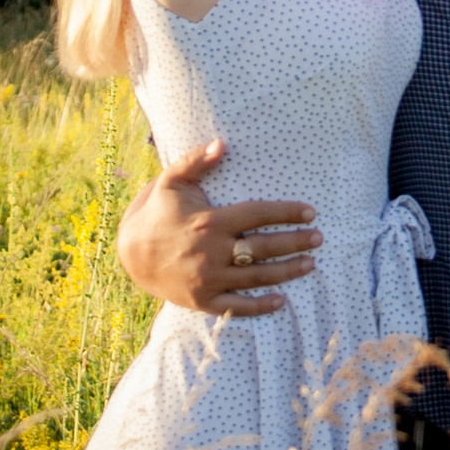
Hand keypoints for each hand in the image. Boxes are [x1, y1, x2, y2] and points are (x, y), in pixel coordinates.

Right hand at [117, 140, 322, 317]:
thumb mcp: (171, 182)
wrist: (131, 253)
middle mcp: (212, 252)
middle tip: (318, 239)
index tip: (310, 212)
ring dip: (287, 272)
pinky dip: (259, 306)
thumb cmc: (157, 213)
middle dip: (295, 243)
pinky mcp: (202, 300)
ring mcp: (208, 279)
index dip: (286, 212)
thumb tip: (222, 143)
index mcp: (210, 222)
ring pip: (257, 278)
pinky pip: (236, 306)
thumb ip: (195, 161)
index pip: (258, 214)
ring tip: (310, 264)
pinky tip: (281, 301)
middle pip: (264, 248)